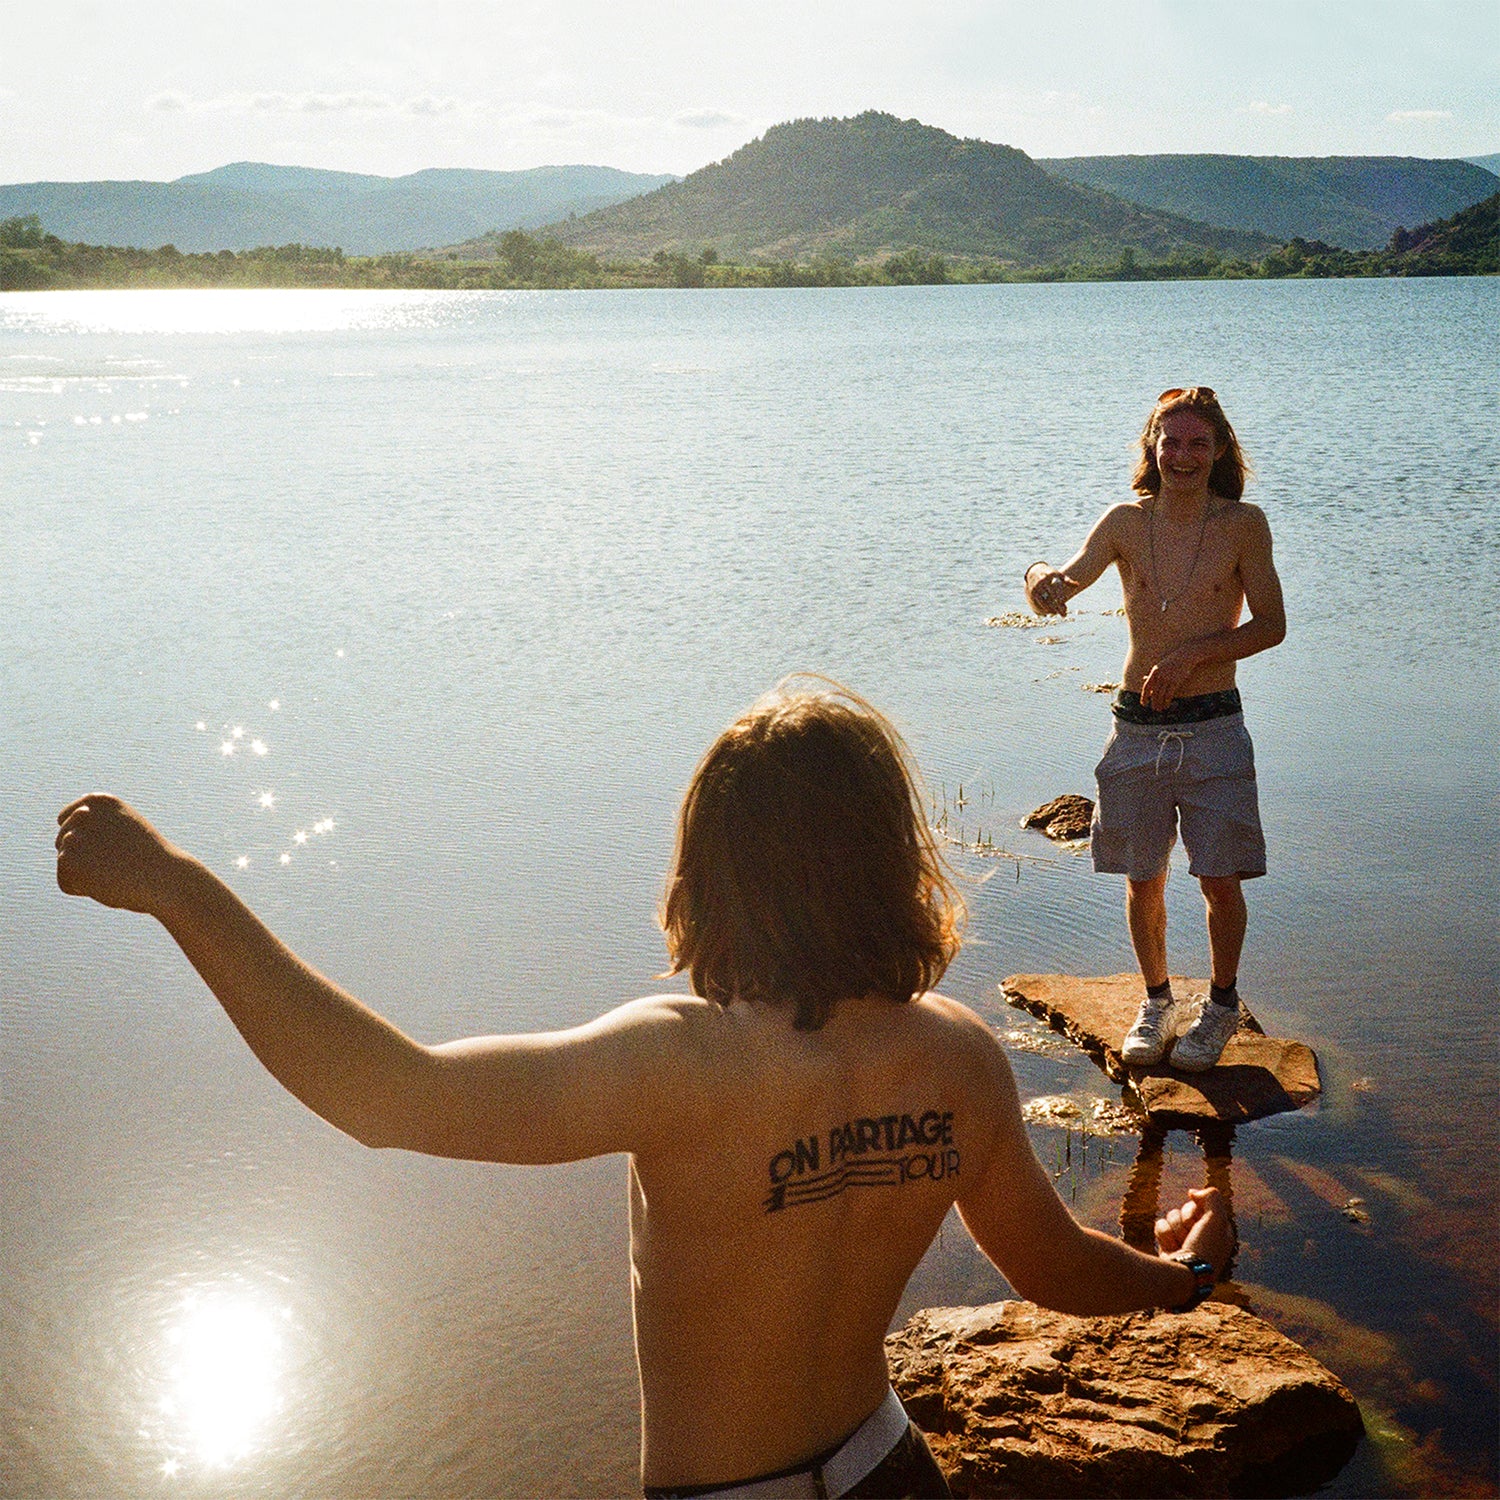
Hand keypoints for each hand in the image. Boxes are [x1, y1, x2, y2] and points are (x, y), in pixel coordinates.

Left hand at [56, 794, 183, 914]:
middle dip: (86, 857)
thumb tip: (67, 843)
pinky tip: (107, 882)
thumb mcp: (127, 830)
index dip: (90, 839)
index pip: (68, 821)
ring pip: (66, 863)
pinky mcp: (68, 858)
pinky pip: (66, 883)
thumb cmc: (151, 859)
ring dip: (86, 874)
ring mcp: (74, 834)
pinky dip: (83, 889)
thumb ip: (98, 828)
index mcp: (98, 800)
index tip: (114, 846)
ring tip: (116, 871)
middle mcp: (82, 812)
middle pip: (63, 842)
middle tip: (119, 860)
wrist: (165, 877)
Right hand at [1025, 566, 1073, 616]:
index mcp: (1048, 578)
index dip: (1060, 601)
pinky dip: (1042, 608)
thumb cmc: (1049, 574)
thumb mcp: (1058, 574)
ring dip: (1050, 609)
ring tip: (1056, 613)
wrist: (1034, 571)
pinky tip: (1048, 612)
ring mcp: (1035, 589)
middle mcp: (1040, 583)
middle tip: (1064, 615)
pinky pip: (1037, 603)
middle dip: (1057, 608)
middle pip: (1049, 599)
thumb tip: (1078, 585)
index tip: (1066, 608)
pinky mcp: (1031, 593)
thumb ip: (1067, 580)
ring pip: (1043, 603)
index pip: (1055, 592)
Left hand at [1139, 650, 1195, 711]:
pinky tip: (1166, 705)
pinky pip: (1169, 694)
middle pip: (1154, 692)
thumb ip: (1152, 674)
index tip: (1143, 704)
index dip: (1144, 696)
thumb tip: (1143, 679)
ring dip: (1160, 703)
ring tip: (1160, 709)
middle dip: (1154, 702)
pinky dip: (1167, 701)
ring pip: (1161, 695)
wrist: (1184, 656)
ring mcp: (1167, 679)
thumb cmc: (1171, 661)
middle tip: (1154, 709)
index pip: (1146, 687)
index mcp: (1154, 672)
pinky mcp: (1175, 682)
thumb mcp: (1159, 666)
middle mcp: (1160, 676)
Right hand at [1155, 1186, 1232, 1275]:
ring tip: (1181, 1244)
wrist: (1185, 1275)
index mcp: (1218, 1230)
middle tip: (1191, 1234)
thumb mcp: (1217, 1219)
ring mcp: (1184, 1240)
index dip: (1199, 1210)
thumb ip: (1211, 1196)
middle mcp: (1202, 1234)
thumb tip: (1192, 1193)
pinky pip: (1161, 1225)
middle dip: (1185, 1219)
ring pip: (1172, 1215)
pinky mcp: (1168, 1245)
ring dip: (1174, 1228)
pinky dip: (1164, 1234)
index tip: (1201, 1220)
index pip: (1203, 1205)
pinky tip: (1171, 1248)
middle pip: (1187, 1209)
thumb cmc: (1205, 1248)